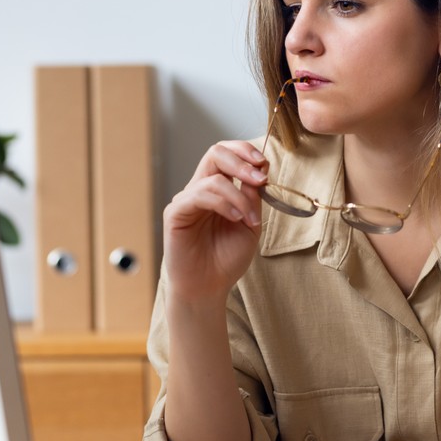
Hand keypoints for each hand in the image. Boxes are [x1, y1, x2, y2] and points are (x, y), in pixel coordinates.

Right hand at [163, 141, 268, 301]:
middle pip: (216, 153)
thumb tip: (258, 171)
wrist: (208, 287)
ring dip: (239, 195)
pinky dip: (223, 203)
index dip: (246, 153)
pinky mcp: (176, 213)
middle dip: (242, 160)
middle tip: (261, 178)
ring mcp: (187, 199)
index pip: (228, 155)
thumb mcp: (250, 224)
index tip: (265, 167)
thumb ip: (252, 198)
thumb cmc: (226, 258)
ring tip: (250, 218)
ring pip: (213, 177)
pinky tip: (236, 218)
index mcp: (218, 189)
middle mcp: (200, 189)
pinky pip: (199, 195)